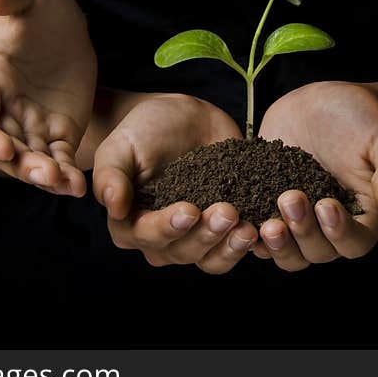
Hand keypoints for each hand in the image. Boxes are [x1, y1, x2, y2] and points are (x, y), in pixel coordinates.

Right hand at [0, 0, 96, 196]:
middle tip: (43, 174)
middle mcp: (2, 107)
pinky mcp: (58, 130)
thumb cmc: (36, 3)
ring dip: (44, 176)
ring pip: (30, 158)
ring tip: (66, 185)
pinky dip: (65, 174)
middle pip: (4, 145)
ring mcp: (30, 122)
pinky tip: (78, 187)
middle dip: (20, 163)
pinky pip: (58, 157)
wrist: (61, 20)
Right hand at [93, 94, 257, 273]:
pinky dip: (252, 242)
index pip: (147, 236)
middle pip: (183, 252)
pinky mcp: (225, 228)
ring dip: (230, 247)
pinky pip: (237, 247)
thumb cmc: (144, 130)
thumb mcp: (121, 145)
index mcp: (131, 224)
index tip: (189, 210)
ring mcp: (197, 236)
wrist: (183, 118)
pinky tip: (266, 227)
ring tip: (249, 227)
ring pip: (212, 259)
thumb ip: (111, 175)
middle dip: (206, 235)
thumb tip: (112, 206)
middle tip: (227, 211)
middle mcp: (163, 239)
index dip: (168, 228)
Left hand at [256, 81, 377, 270]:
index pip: (357, 242)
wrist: (322, 103)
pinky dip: (249, 234)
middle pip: (319, 253)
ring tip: (266, 223)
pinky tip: (241, 220)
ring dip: (277, 245)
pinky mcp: (269, 208)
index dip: (340, 233)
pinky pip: (259, 236)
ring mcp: (300, 221)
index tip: (325, 205)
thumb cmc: (361, 118)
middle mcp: (331, 227)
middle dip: (303, 232)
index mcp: (364, 215)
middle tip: (289, 198)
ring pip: (289, 254)